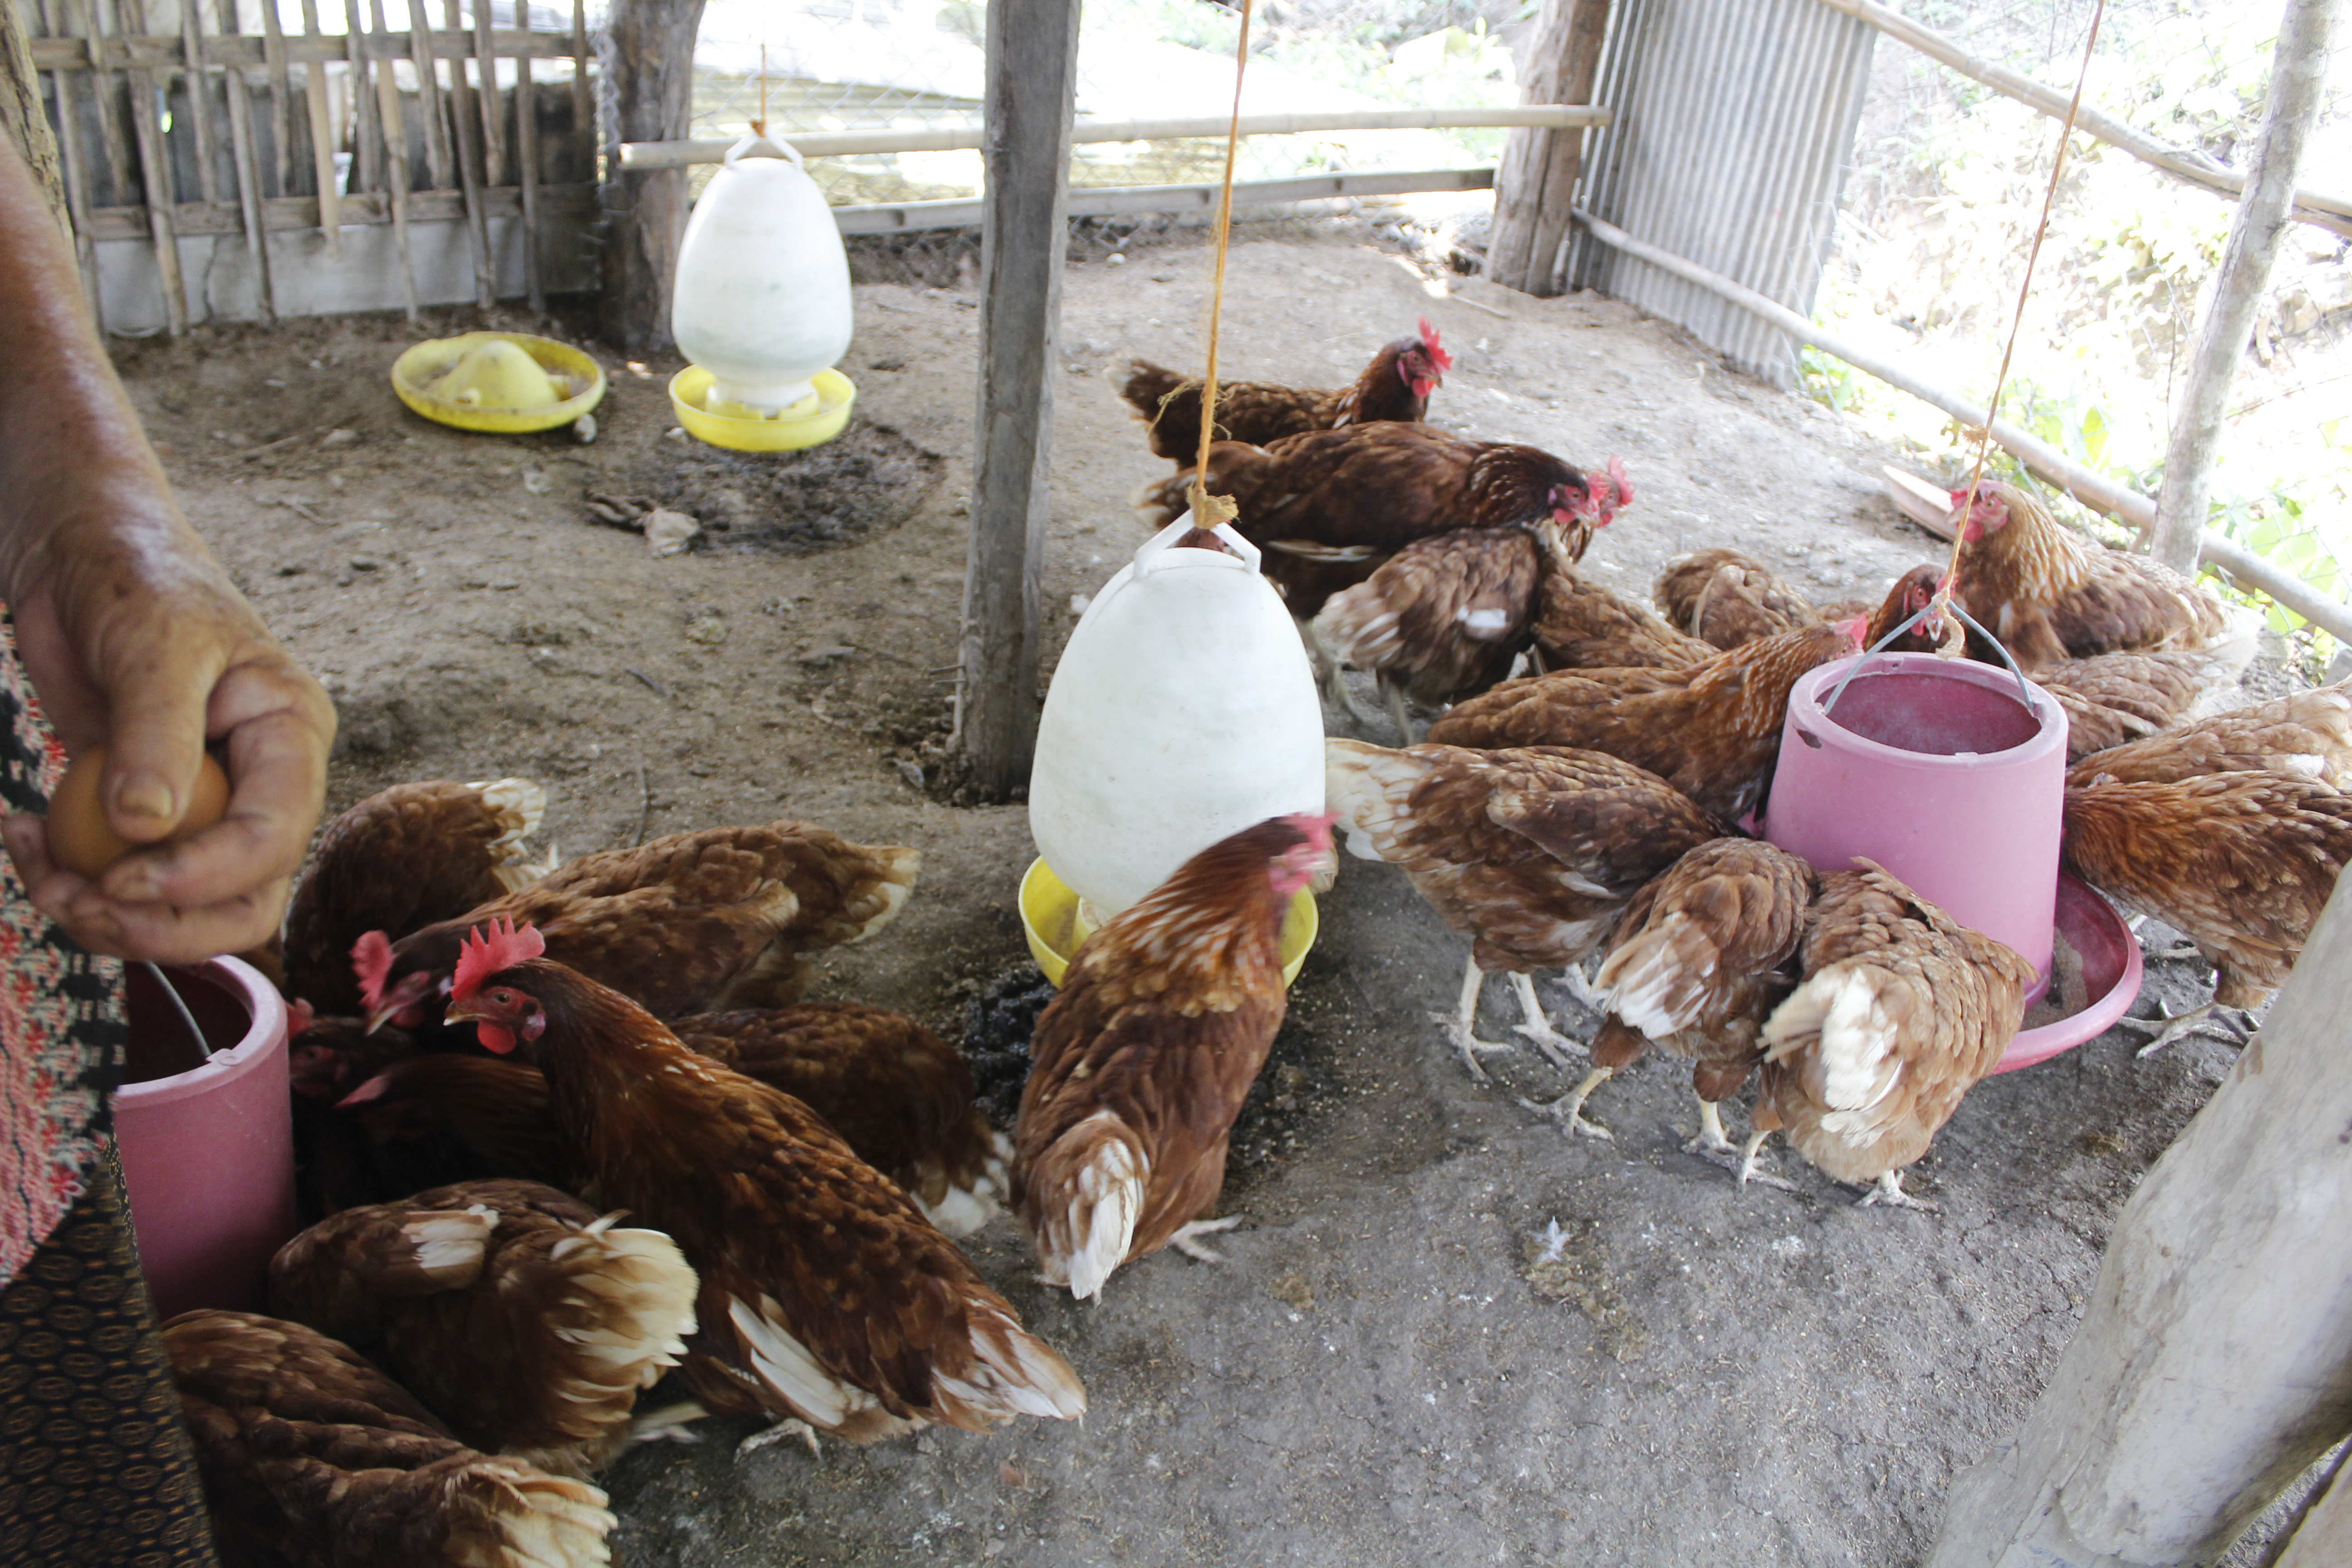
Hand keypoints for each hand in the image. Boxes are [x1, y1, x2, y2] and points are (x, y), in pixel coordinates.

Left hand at [0, 506, 333, 962]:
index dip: (205, 877)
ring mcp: (204, 806)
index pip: (275, 838)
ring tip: (44, 883)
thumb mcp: (154, 645)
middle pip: (246, 901)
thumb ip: (156, 734)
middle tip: (83, 906)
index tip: (120, 881)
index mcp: (289, 740)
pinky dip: (66, 880)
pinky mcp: (145, 817)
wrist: (81, 555)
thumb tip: (146, 828)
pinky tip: (19, 837)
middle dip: (163, 925)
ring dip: (112, 919)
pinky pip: (122, 882)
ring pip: (185, 910)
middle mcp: (259, 785)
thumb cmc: (137, 578)